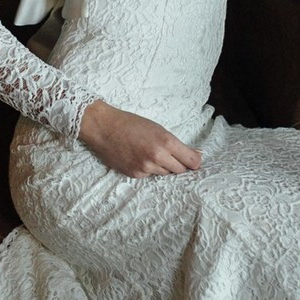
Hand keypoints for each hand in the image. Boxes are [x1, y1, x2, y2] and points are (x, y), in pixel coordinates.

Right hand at [78, 99, 201, 176]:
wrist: (104, 128)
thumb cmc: (131, 124)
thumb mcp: (157, 128)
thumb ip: (174, 144)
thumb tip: (194, 156)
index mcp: (166, 141)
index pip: (191, 160)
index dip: (195, 162)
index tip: (195, 161)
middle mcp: (157, 156)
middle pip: (180, 170)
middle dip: (179, 164)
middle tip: (171, 156)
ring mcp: (146, 167)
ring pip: (165, 174)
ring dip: (163, 167)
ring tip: (150, 154)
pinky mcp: (135, 174)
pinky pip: (150, 175)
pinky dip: (148, 169)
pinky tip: (138, 158)